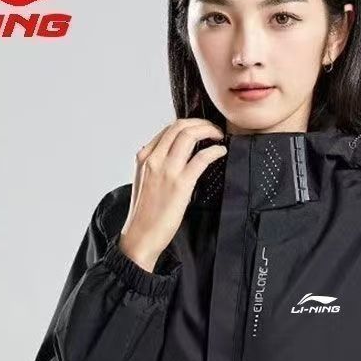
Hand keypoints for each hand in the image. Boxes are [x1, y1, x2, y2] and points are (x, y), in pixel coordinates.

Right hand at [119, 117, 227, 270]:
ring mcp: (166, 170)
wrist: (140, 236)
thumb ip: (155, 167)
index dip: (188, 125)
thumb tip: (172, 158)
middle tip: (214, 129)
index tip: (200, 129)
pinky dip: (214, 150)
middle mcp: (153, 159)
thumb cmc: (144, 215)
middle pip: (179, 126)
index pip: (167, 130)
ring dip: (208, 130)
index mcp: (144, 157)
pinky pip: (201, 158)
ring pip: (189, 135)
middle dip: (200, 123)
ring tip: (219, 136)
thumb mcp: (144, 182)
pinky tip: (220, 152)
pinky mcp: (180, 184)